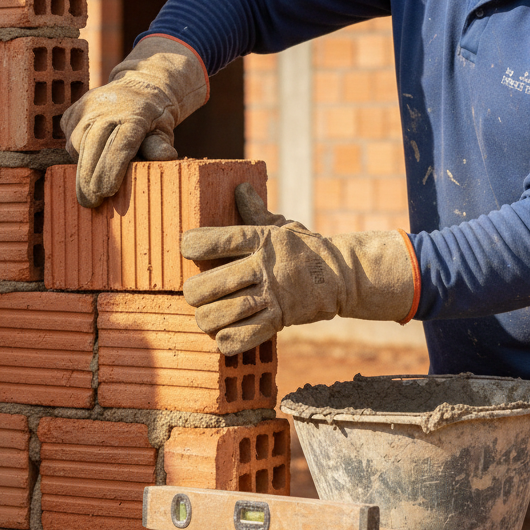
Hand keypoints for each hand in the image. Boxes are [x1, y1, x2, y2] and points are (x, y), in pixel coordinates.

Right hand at [60, 36, 206, 207]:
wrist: (139, 86)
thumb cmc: (154, 116)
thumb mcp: (164, 128)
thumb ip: (161, 144)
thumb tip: (167, 157)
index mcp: (135, 114)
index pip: (120, 145)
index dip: (112, 169)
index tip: (107, 192)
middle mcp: (108, 108)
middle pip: (93, 145)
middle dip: (89, 177)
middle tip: (90, 202)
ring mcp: (88, 107)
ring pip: (77, 142)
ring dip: (82, 167)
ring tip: (89, 189)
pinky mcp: (74, 110)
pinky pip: (70, 136)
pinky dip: (76, 153)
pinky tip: (85, 164)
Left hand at [181, 183, 416, 355]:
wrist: (342, 275)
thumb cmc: (305, 248)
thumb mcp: (283, 225)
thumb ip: (257, 211)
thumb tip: (240, 188)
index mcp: (262, 239)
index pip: (220, 239)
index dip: (195, 243)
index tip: (186, 247)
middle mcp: (264, 267)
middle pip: (212, 283)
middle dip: (194, 292)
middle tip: (194, 294)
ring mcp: (272, 295)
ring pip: (222, 313)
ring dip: (206, 318)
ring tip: (205, 316)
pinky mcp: (280, 320)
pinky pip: (244, 337)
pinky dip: (226, 340)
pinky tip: (222, 336)